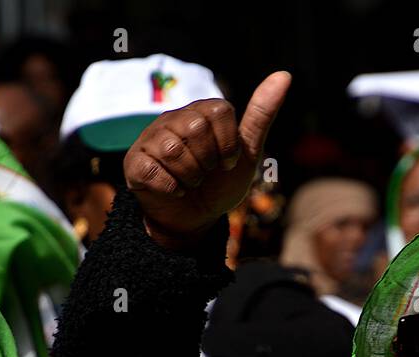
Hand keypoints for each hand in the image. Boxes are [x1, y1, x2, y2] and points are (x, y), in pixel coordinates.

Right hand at [125, 71, 290, 248]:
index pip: (219, 111)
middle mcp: (173, 119)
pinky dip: (171, 187)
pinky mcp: (134, 162)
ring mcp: (151, 139)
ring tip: (190, 182)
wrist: (196, 220)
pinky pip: (153, 169)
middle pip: (195, 128)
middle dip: (208, 161)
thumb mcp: (246, 153)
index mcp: (201, 112)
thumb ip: (261, 116)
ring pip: (174, 150)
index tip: (227, 162)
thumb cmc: (220, 184)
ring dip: (190, 177)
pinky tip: (174, 190)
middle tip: (206, 173)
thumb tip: (284, 75)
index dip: (228, 144)